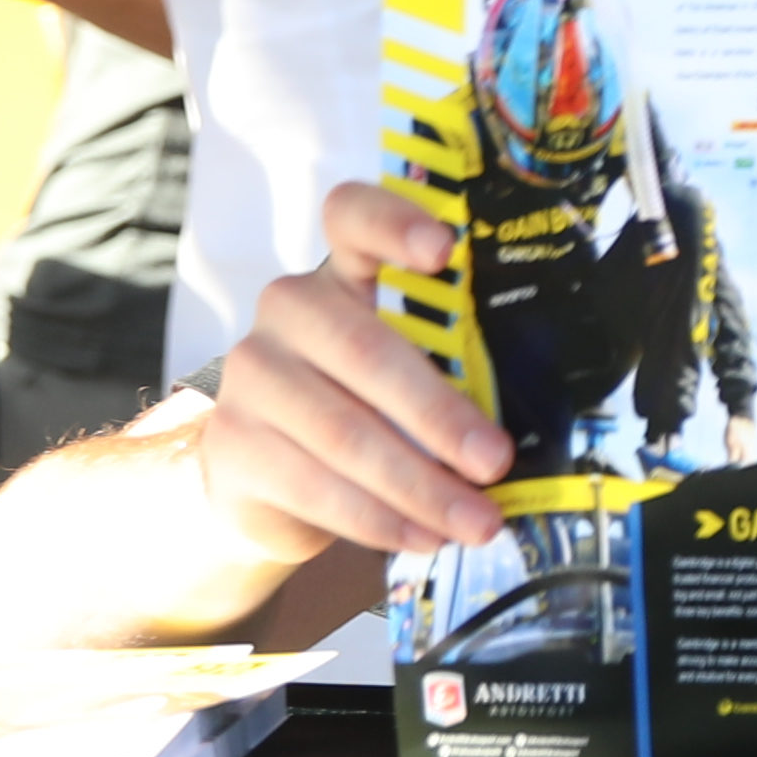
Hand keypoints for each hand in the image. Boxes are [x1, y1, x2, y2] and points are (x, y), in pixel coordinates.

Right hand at [195, 185, 512, 558]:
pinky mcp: (234, 443)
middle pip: (366, 351)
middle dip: (440, 416)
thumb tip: (522, 430)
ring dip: (421, 488)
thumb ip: (448, 375)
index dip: (395, 223)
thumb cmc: (361, 411)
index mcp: (343, 275)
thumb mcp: (403, 377)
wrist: (263, 481)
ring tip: (475, 522)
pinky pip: (317, 486)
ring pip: (346, 434)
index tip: (445, 248)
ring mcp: (253, 375)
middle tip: (495, 464)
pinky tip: (421, 537)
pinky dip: (380, 520)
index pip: (353, 218)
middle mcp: (288, 310)